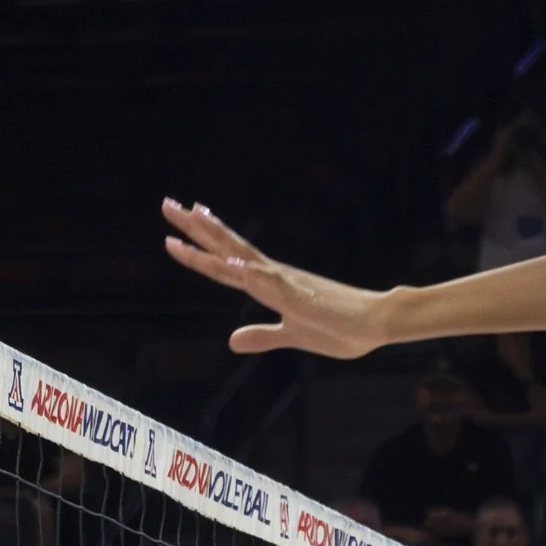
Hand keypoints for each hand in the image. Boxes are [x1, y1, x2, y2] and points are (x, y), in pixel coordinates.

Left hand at [162, 201, 394, 358]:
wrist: (377, 323)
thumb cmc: (342, 327)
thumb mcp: (293, 336)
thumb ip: (263, 335)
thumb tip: (231, 341)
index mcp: (270, 286)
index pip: (225, 265)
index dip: (199, 250)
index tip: (174, 233)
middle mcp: (273, 277)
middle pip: (226, 249)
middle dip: (195, 229)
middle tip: (168, 204)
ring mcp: (286, 284)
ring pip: (243, 258)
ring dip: (217, 239)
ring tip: (193, 216)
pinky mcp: (301, 298)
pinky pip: (272, 284)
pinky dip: (251, 273)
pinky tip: (232, 264)